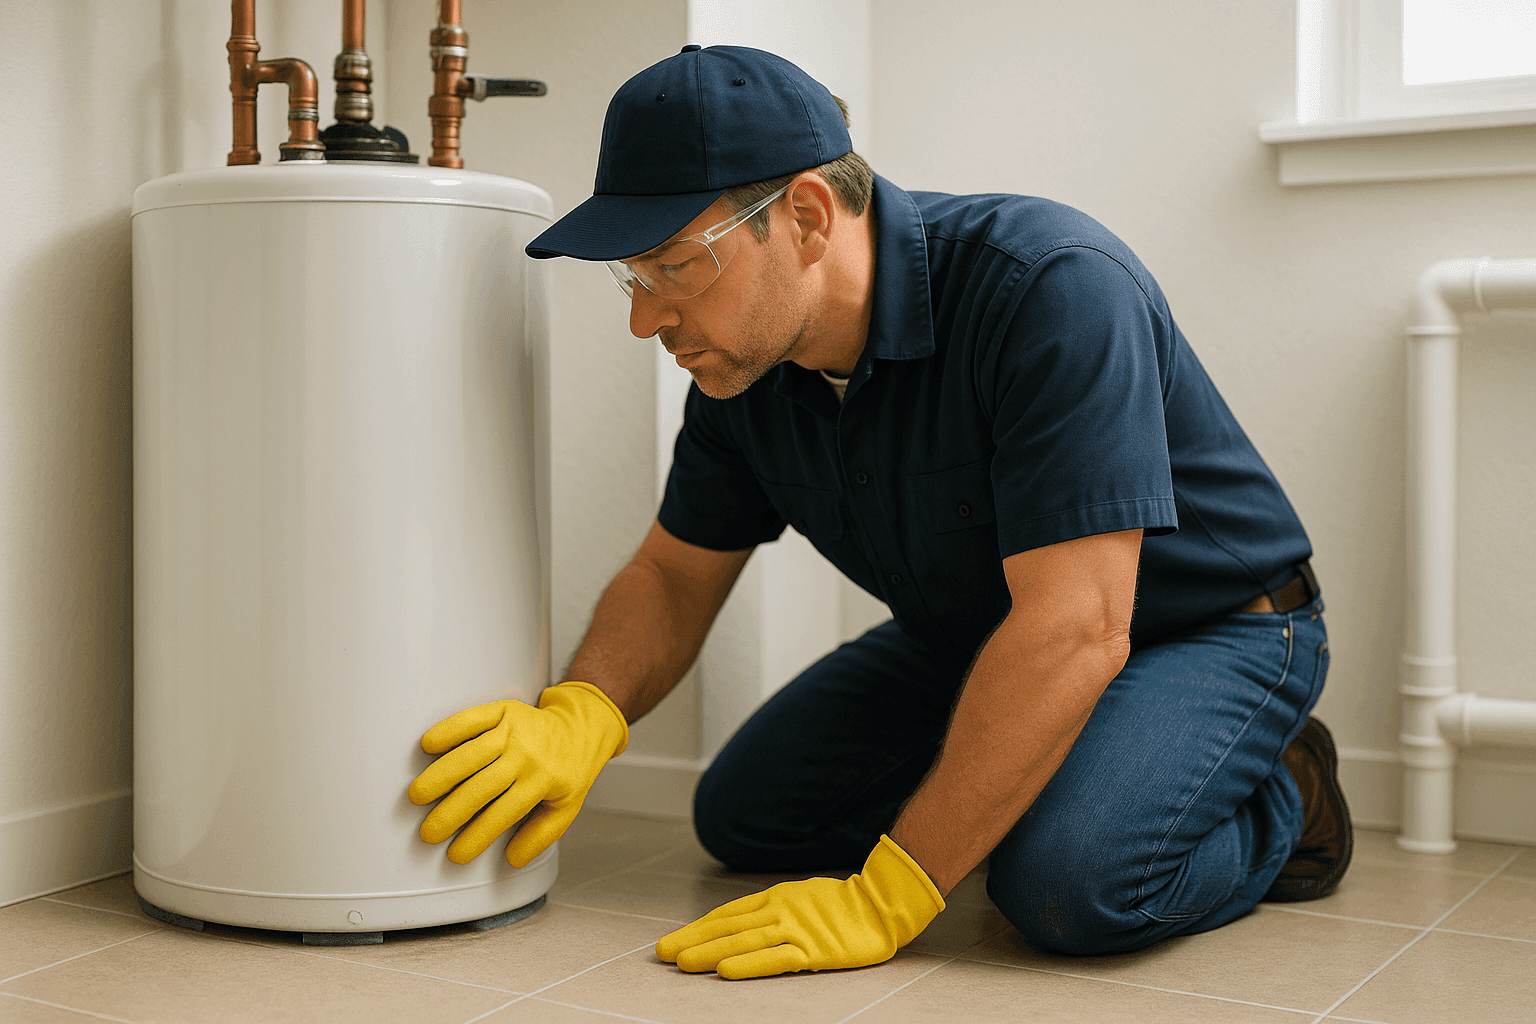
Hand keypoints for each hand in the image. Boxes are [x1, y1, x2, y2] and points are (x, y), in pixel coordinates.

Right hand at [407, 681, 627, 865]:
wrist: (580, 727)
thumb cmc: (567, 772)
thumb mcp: (566, 807)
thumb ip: (541, 835)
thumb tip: (511, 859)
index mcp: (543, 781)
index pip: (504, 814)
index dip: (478, 836)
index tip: (455, 855)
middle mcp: (528, 755)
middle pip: (483, 787)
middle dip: (452, 812)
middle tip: (427, 833)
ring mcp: (515, 730)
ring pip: (472, 754)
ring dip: (442, 775)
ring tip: (418, 795)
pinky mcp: (505, 710)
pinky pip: (473, 719)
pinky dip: (449, 730)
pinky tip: (428, 745)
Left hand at [655, 835, 944, 978]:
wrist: (880, 904)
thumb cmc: (841, 904)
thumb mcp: (800, 897)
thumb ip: (772, 909)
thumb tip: (741, 922)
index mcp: (775, 897)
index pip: (727, 914)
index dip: (698, 928)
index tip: (674, 940)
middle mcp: (779, 910)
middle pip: (727, 927)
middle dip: (692, 940)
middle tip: (662, 953)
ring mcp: (795, 929)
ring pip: (743, 942)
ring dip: (709, 952)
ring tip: (683, 964)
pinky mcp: (812, 951)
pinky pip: (774, 959)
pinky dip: (747, 965)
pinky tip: (725, 972)